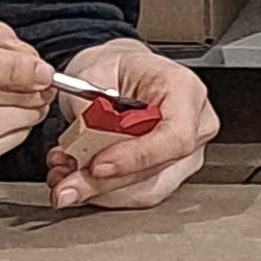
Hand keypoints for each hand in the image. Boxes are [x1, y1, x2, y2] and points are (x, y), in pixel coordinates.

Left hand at [43, 39, 218, 209]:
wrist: (116, 73)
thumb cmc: (114, 67)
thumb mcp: (93, 71)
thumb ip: (88, 108)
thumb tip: (80, 149)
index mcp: (185, 89)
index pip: (175, 136)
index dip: (137, 157)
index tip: (98, 164)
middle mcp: (195, 124)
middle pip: (157, 169)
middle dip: (104, 182)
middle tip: (66, 184)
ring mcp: (186, 153)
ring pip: (145, 189)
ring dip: (99, 191)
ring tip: (65, 178)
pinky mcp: (169, 173)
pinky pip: (137, 193)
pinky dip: (102, 193)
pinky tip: (78, 180)